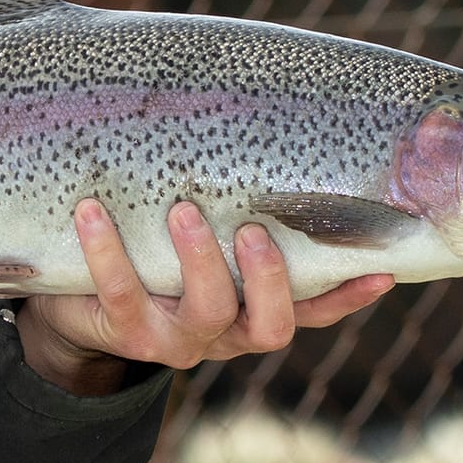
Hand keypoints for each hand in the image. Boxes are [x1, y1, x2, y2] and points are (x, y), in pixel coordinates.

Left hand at [15, 199, 392, 394]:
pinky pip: (122, 293)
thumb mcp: (197, 233)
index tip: (383, 269)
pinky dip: (107, 251)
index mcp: (252, 311)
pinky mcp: (127, 333)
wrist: (78, 307)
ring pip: (205, 312)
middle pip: (269, 326)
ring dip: (198, 260)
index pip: (312, 309)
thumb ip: (229, 204)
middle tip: (253, 230)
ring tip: (181, 210)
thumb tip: (260, 122)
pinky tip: (91, 211)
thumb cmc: (152, 252)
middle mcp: (224, 333)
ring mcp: (178, 340)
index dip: (347, 297)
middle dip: (268, 278)